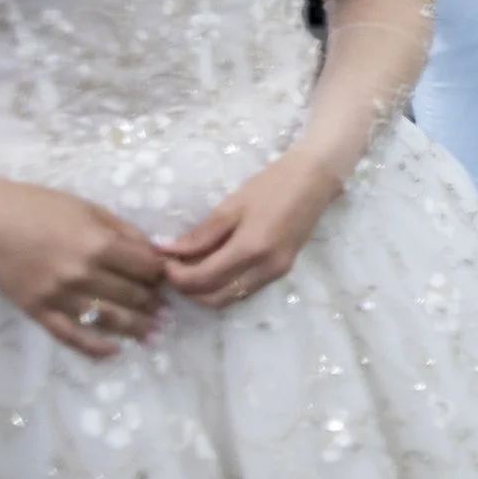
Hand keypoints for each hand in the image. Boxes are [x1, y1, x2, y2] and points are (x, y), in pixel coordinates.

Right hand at [0, 172, 168, 359]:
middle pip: (131, 295)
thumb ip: (123, 231)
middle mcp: (82, 274)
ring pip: (108, 319)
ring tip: (154, 335)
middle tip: (167, 311)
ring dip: (136, 329)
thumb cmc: (38, 206)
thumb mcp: (89, 208)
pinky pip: (71, 335)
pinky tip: (114, 352)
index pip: (146, 268)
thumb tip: (153, 253)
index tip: (169, 280)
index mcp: (98, 244)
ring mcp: (59, 296)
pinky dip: (94, 347)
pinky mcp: (38, 311)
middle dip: (154, 304)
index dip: (162, 275)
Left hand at [158, 150, 344, 308]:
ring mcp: (276, 273)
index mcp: (251, 249)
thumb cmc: (272, 184)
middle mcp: (265, 269)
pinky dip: (223, 285)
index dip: (177, 276)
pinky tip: (213, 265)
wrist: (315, 179)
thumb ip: (200, 235)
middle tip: (172, 268)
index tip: (162, 261)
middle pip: (214, 299)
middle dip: (188, 289)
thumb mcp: (231, 206)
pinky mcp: (280, 271)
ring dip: (205, 291)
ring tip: (190, 267)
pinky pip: (244, 289)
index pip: (203, 279)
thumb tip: (166, 250)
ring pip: (230, 299)